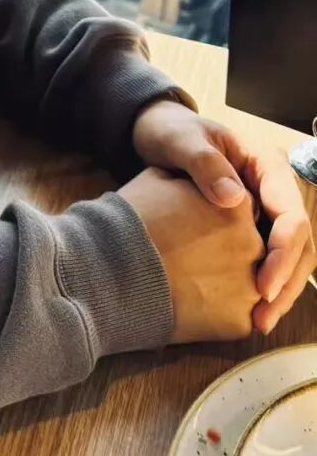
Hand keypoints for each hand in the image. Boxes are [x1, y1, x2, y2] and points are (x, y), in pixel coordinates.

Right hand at [118, 165, 263, 343]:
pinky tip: (190, 304)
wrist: (112, 270)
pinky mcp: (239, 321)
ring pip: (247, 284)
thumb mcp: (159, 178)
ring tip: (187, 282)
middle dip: (225, 252)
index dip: (214, 220)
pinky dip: (218, 313)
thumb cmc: (132, 220)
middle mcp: (253, 244)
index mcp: (236, 205)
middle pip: (248, 248)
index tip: (192, 228)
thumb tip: (195, 182)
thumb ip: (191, 179)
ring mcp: (249, 286)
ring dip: (224, 284)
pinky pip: (237, 316)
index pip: (240, 212)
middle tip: (189, 257)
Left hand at [132, 99, 315, 332]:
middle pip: (299, 243)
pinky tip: (247, 311)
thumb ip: (204, 162)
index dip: (282, 254)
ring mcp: (266, 209)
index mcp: (268, 166)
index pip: (291, 216)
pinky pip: (267, 258)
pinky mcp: (252, 226)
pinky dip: (263, 285)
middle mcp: (275, 190)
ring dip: (279, 291)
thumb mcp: (181, 140)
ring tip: (258, 323)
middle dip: (287, 283)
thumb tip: (233, 197)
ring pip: (289, 257)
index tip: (262, 286)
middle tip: (263, 317)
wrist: (157, 134)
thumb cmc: (170, 132)